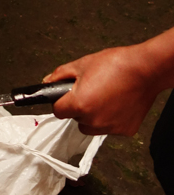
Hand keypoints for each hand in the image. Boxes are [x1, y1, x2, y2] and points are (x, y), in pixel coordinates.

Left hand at [44, 45, 162, 134]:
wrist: (145, 70)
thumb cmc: (116, 64)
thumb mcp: (82, 64)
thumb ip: (60, 75)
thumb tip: (48, 82)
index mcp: (79, 104)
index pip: (58, 111)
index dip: (60, 101)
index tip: (65, 95)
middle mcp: (94, 120)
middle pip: (75, 119)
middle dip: (78, 107)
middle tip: (89, 90)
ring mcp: (110, 128)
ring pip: (91, 126)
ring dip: (93, 115)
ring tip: (104, 96)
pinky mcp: (125, 130)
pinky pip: (109, 128)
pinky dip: (110, 118)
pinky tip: (117, 102)